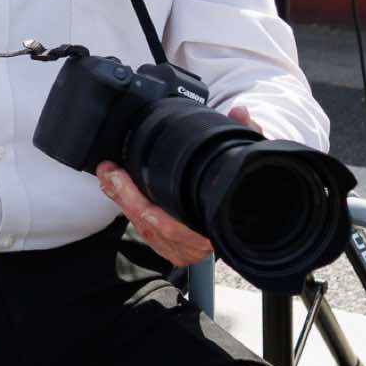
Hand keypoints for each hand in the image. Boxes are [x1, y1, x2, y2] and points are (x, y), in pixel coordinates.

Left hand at [98, 106, 263, 266]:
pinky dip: (134, 214)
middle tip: (109, 172)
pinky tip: (122, 195)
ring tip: (110, 179)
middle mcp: (199, 244)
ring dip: (125, 205)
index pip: (169, 223)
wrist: (257, 217)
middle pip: (151, 225)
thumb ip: (248, 134)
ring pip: (147, 231)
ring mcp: (187, 251)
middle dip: (124, 197)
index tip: (118, 176)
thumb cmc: (248, 192)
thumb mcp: (249, 162)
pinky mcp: (178, 253)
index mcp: (215, 226)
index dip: (137, 200)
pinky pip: (150, 236)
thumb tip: (239, 112)